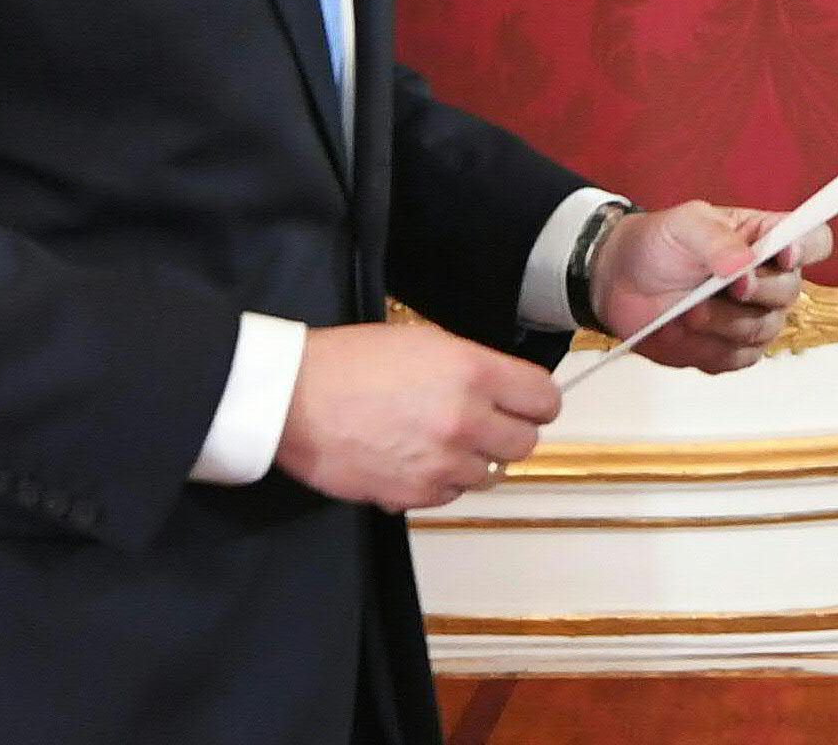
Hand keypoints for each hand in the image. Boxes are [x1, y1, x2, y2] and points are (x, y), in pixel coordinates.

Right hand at [274, 320, 561, 512]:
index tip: (527, 403)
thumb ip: (474, 367)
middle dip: (509, 432)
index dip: (538, 401)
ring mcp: (442, 464)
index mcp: (474, 373)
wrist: (293, 399)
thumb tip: (503, 391)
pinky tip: (415, 459)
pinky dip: (441, 481)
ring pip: (490, 474)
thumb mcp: (425, 341)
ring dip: (474, 460)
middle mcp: (466, 421)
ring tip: (440, 441)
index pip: (544, 399)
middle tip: (483, 423)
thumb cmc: (352, 361)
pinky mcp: (415, 495)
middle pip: (525, 443)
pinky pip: (451, 494)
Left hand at [592, 200, 830, 373]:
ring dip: (721, 323)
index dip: (807, 248)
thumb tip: (745, 264)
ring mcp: (753, 318)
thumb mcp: (683, 224)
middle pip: (790, 291)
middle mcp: (770, 279)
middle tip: (715, 288)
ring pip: (761, 331)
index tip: (783, 255)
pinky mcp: (730, 351)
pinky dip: (705, 348)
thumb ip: (715, 239)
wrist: (620, 281)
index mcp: (766, 237)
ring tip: (685, 311)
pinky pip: (736, 359)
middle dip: (752, 293)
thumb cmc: (658, 243)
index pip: (814, 240)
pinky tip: (681, 330)